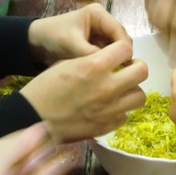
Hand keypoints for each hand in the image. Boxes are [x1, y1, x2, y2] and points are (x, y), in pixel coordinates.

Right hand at [20, 41, 147, 142]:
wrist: (33, 118)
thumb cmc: (44, 87)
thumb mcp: (67, 64)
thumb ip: (92, 60)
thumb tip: (109, 59)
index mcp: (94, 66)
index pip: (125, 49)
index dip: (122, 50)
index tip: (118, 54)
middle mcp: (107, 87)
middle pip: (142, 72)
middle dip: (136, 68)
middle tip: (127, 71)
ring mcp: (110, 109)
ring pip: (139, 96)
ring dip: (131, 91)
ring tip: (120, 90)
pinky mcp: (107, 126)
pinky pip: (125, 115)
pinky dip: (119, 110)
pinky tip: (107, 108)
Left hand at [27, 3, 131, 64]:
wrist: (36, 43)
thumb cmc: (52, 37)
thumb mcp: (71, 44)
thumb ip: (91, 53)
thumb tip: (111, 66)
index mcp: (98, 14)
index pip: (119, 31)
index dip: (124, 48)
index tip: (124, 65)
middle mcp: (104, 22)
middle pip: (121, 40)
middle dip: (121, 55)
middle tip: (119, 73)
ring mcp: (102, 34)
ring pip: (117, 49)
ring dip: (116, 60)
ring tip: (113, 74)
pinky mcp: (99, 45)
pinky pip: (109, 55)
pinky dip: (109, 63)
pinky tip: (107, 73)